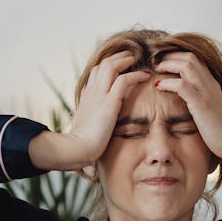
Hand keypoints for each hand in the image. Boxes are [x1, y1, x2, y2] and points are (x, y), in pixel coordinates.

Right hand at [68, 51, 148, 169]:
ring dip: (126, 59)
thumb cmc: (79, 150)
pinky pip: (124, 79)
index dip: (107, 68)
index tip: (119, 68)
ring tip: (137, 59)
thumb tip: (93, 164)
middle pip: (103, 65)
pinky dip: (136, 74)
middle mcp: (91, 92)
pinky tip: (146, 76)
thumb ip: (91, 137)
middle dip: (118, 57)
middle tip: (131, 56)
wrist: (75, 150)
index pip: (95, 75)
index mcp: (85, 98)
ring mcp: (99, 95)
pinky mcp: (109, 102)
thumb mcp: (85, 136)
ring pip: (111, 65)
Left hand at [153, 52, 221, 159]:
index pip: (195, 60)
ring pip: (187, 65)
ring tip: (157, 69)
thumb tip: (183, 101)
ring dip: (168, 64)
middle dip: (171, 55)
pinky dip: (168, 83)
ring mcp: (206, 91)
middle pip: (190, 57)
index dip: (178, 57)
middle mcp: (209, 83)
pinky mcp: (200, 103)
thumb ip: (197, 100)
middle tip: (157, 61)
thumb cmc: (219, 130)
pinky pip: (181, 86)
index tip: (164, 62)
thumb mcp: (208, 109)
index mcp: (211, 84)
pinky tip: (158, 86)